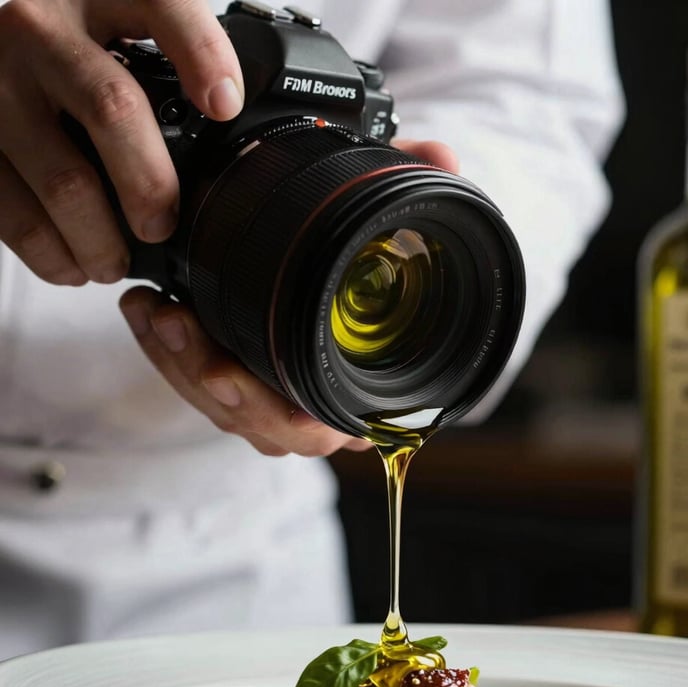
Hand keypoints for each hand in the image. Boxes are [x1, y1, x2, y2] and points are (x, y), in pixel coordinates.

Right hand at [0, 0, 242, 284]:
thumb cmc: (70, 58)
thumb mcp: (118, 34)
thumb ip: (169, 65)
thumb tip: (229, 124)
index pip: (162, 4)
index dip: (202, 54)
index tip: (226, 106)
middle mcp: (42, 28)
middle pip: (113, 109)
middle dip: (149, 185)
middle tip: (161, 225)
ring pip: (64, 178)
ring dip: (99, 239)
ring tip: (114, 263)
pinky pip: (10, 209)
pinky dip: (49, 251)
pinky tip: (72, 263)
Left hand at [120, 139, 458, 457]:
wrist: (350, 286)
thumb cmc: (376, 269)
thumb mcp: (391, 221)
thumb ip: (416, 187)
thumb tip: (441, 157)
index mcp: (361, 393)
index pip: (324, 427)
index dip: (287, 418)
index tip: (236, 377)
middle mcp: (318, 412)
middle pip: (261, 428)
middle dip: (214, 382)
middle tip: (177, 325)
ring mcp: (275, 405)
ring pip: (220, 410)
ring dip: (179, 362)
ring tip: (151, 308)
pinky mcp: (237, 387)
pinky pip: (196, 388)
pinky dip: (168, 353)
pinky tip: (147, 311)